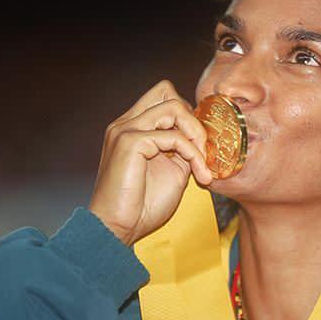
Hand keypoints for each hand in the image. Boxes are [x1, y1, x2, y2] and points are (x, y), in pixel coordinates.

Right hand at [89, 80, 211, 245]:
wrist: (117, 229)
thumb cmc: (142, 206)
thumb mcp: (172, 171)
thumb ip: (183, 150)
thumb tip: (203, 139)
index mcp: (133, 128)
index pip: (164, 97)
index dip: (188, 117)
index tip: (201, 148)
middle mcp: (126, 123)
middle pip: (166, 90)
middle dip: (192, 117)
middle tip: (202, 149)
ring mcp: (125, 130)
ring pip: (174, 106)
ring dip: (196, 134)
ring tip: (202, 163)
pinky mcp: (130, 142)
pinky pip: (174, 136)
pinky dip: (193, 154)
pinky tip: (198, 175)